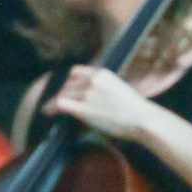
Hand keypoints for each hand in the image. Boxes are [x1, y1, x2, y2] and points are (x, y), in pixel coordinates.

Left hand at [44, 64, 158, 142]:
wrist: (143, 119)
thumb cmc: (135, 108)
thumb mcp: (117, 88)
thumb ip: (101, 87)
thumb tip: (86, 93)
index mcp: (101, 73)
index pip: (76, 72)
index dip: (69, 82)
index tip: (66, 89)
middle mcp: (92, 80)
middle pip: (67, 84)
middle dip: (62, 94)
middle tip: (55, 103)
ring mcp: (87, 93)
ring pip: (63, 94)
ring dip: (55, 102)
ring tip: (49, 109)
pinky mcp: (83, 108)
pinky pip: (60, 103)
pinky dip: (52, 107)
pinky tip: (49, 112)